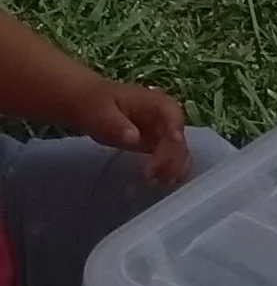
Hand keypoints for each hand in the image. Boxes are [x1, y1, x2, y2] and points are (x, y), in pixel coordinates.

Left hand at [70, 77, 192, 187]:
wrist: (89, 109)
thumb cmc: (95, 105)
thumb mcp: (99, 110)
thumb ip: (115, 124)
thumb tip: (134, 138)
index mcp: (154, 103)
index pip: (172, 114)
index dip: (175, 130)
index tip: (172, 145)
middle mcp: (165, 119)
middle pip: (178, 138)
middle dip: (170, 158)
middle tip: (149, 175)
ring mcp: (164, 135)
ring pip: (179, 153)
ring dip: (172, 169)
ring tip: (153, 182)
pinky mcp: (159, 149)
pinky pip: (171, 161)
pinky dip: (168, 172)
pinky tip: (158, 182)